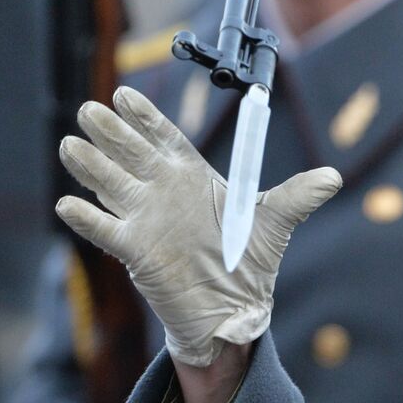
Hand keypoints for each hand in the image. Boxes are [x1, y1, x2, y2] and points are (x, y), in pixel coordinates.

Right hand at [56, 85, 341, 366]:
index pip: (163, 137)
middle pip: (131, 153)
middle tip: (91, 109)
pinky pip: (106, 230)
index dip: (143, 116)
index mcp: (193, 176)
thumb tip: (333, 177)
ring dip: (91, 165)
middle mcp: (165, 191)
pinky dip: (88, 218)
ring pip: (112, 184)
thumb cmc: (250, 259)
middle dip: (111, 132)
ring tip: (71, 143)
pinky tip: (69, 204)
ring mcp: (147, 218)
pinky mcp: (136, 251)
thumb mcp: (277, 222)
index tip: (124, 94)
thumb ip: (299, 196)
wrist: (234, 307)